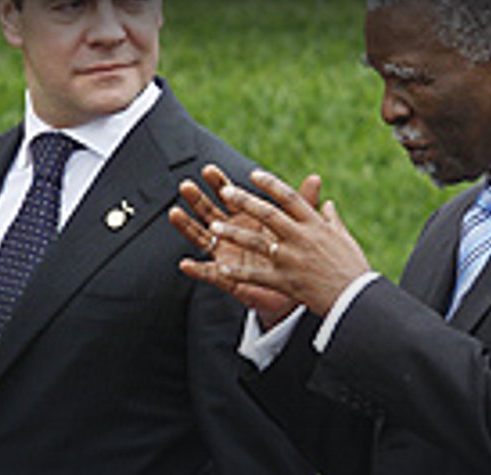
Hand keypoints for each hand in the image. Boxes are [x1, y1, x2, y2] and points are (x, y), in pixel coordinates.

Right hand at [169, 164, 320, 327]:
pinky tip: (184, 264)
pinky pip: (211, 274)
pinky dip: (198, 270)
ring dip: (188, 227)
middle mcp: (233, 235)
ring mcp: (228, 256)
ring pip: (203, 239)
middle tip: (186, 185)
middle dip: (197, 200)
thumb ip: (303, 204)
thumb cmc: (296, 255)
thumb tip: (316, 177)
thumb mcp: (300, 227)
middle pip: (210, 214)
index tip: (210, 170)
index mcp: (247, 220)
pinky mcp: (230, 278)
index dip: (219, 184)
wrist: (299, 287)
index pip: (230, 198)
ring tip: (174, 213)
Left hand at [178, 168, 370, 317]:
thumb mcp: (344, 238)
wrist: (356, 299)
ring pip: (257, 242)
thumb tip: (327, 202)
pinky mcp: (285, 281)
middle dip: (245, 201)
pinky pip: (256, 276)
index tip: (254, 174)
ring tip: (214, 227)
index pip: (290, 197)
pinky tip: (221, 268)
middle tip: (225, 190)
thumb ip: (331, 219)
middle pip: (268, 214)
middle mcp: (302, 238)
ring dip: (233, 234)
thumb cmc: (353, 268)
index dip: (270, 184)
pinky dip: (238, 273)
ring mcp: (292, 259)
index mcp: (315, 224)